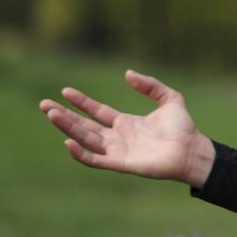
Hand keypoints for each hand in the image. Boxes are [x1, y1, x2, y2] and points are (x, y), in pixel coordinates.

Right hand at [38, 70, 214, 187]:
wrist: (192, 150)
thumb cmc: (183, 127)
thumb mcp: (169, 98)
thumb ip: (150, 85)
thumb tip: (127, 73)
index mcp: (126, 123)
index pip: (96, 111)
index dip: (81, 102)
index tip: (65, 91)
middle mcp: (117, 137)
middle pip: (84, 125)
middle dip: (64, 116)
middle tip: (44, 105)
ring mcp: (117, 151)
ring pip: (85, 139)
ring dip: (67, 128)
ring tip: (51, 114)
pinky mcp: (120, 163)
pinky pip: (95, 160)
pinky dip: (80, 153)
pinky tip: (68, 141)